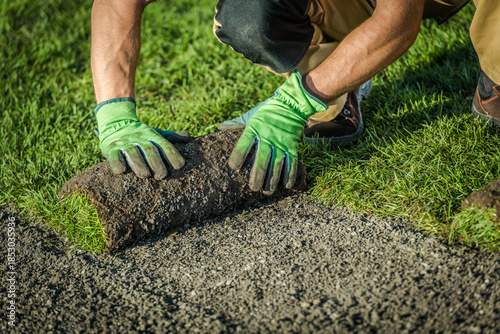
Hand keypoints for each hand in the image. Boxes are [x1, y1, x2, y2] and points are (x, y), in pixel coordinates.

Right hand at [95, 98, 187, 179]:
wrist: (116, 123)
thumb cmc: (141, 134)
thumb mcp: (156, 133)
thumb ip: (172, 137)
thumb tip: (189, 138)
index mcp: (151, 135)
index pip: (164, 144)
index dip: (172, 154)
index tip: (179, 166)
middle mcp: (139, 137)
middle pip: (149, 149)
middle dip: (156, 162)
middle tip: (162, 176)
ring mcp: (124, 142)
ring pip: (132, 153)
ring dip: (139, 164)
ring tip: (146, 175)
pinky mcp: (110, 147)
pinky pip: (113, 155)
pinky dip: (117, 163)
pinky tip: (122, 171)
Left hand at [228, 70, 326, 193]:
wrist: (291, 104)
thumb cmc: (267, 111)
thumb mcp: (250, 115)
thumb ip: (236, 124)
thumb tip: (219, 127)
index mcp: (253, 128)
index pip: (242, 145)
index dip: (237, 157)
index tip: (233, 168)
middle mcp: (267, 136)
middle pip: (261, 160)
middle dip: (257, 177)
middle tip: (253, 188)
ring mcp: (281, 142)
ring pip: (276, 165)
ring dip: (271, 180)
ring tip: (266, 191)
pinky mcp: (292, 145)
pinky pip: (292, 162)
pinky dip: (289, 175)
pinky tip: (285, 185)